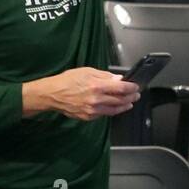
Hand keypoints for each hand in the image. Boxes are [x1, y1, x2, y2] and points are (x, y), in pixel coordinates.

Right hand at [24, 68, 139, 121]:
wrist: (52, 94)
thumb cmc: (67, 80)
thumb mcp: (87, 71)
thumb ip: (105, 76)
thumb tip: (118, 79)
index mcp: (97, 86)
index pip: (122, 88)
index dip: (132, 88)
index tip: (136, 86)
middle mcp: (96, 99)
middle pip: (121, 100)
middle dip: (131, 97)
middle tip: (136, 95)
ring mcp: (93, 110)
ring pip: (115, 110)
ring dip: (124, 106)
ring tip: (130, 103)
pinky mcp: (88, 117)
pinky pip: (104, 114)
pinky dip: (112, 110)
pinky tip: (115, 106)